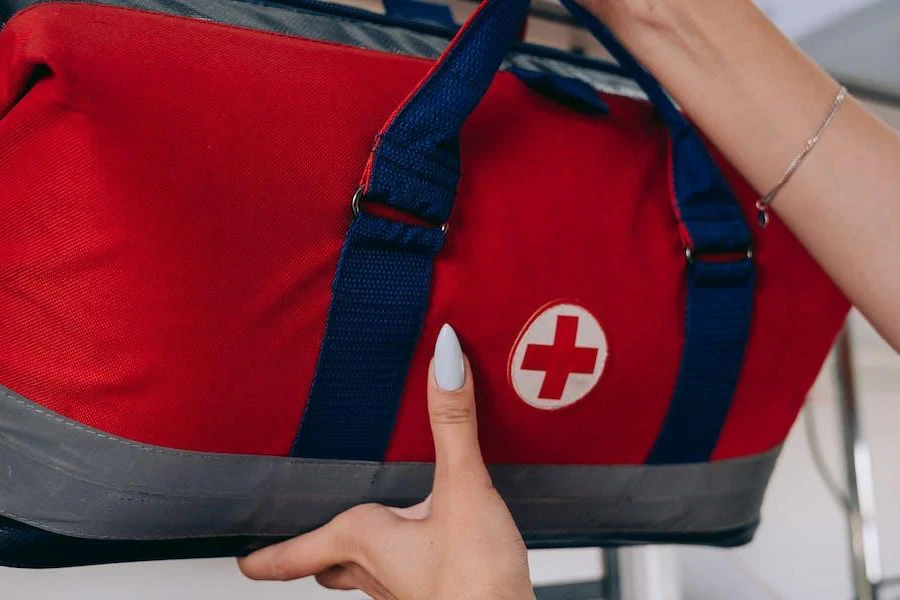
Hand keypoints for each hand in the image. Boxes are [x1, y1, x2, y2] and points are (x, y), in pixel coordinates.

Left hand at [238, 324, 535, 599]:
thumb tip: (444, 360)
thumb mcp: (463, 489)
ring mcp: (409, 590)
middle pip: (330, 567)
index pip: (298, 552)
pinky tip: (433, 543)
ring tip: (369, 532)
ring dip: (361, 556)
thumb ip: (452, 423)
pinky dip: (407, 558)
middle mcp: (378, 572)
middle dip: (315, 554)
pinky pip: (408, 576)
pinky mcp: (444, 593)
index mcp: (365, 542)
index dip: (268, 556)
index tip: (243, 560)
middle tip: (301, 541)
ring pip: (368, 575)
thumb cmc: (477, 582)